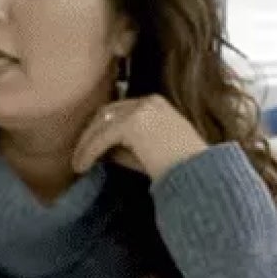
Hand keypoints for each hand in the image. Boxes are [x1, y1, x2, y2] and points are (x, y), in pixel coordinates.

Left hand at [70, 94, 210, 182]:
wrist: (198, 175)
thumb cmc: (180, 169)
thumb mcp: (150, 152)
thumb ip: (128, 146)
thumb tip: (103, 151)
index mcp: (156, 104)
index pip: (120, 111)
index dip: (102, 128)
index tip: (90, 146)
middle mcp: (148, 102)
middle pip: (107, 112)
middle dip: (90, 133)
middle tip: (78, 154)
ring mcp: (142, 110)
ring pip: (101, 124)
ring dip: (86, 144)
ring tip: (78, 164)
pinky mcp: (133, 123)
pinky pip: (102, 137)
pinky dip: (89, 151)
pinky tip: (82, 166)